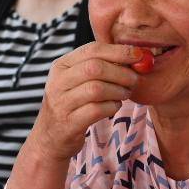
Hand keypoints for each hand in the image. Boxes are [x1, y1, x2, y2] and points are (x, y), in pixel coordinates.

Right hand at [29, 43, 143, 160]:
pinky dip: (112, 107)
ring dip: (118, 91)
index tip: (139, 55)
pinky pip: (97, 110)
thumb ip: (98, 67)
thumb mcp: (76, 81)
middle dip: (121, 72)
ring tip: (125, 94)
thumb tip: (134, 56)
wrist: (50, 138)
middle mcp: (57, 82)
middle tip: (134, 79)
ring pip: (96, 89)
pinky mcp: (69, 123)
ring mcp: (61, 104)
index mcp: (61, 66)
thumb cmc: (71, 105)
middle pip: (95, 68)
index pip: (92, 50)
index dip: (118, 51)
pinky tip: (115, 106)